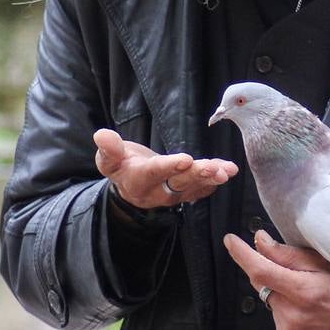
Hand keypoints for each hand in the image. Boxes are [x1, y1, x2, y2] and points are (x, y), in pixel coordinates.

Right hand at [93, 129, 236, 209]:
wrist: (130, 181)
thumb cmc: (120, 165)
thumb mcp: (109, 159)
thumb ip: (108, 149)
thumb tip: (102, 135)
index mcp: (136, 181)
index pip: (153, 173)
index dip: (168, 167)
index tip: (184, 159)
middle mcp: (156, 192)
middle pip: (178, 183)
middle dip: (197, 174)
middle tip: (213, 168)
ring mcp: (172, 194)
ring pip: (194, 186)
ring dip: (211, 177)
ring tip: (228, 170)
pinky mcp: (184, 192)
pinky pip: (201, 187)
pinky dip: (214, 179)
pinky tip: (227, 171)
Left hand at [223, 230, 329, 329]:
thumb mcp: (325, 264)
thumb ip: (288, 255)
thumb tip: (259, 241)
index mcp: (304, 291)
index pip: (261, 270)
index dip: (242, 254)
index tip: (230, 240)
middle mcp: (292, 314)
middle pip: (262, 282)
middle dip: (268, 269)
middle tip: (293, 267)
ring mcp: (288, 329)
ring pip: (268, 296)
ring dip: (277, 287)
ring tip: (306, 290)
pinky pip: (274, 311)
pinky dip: (283, 303)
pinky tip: (304, 305)